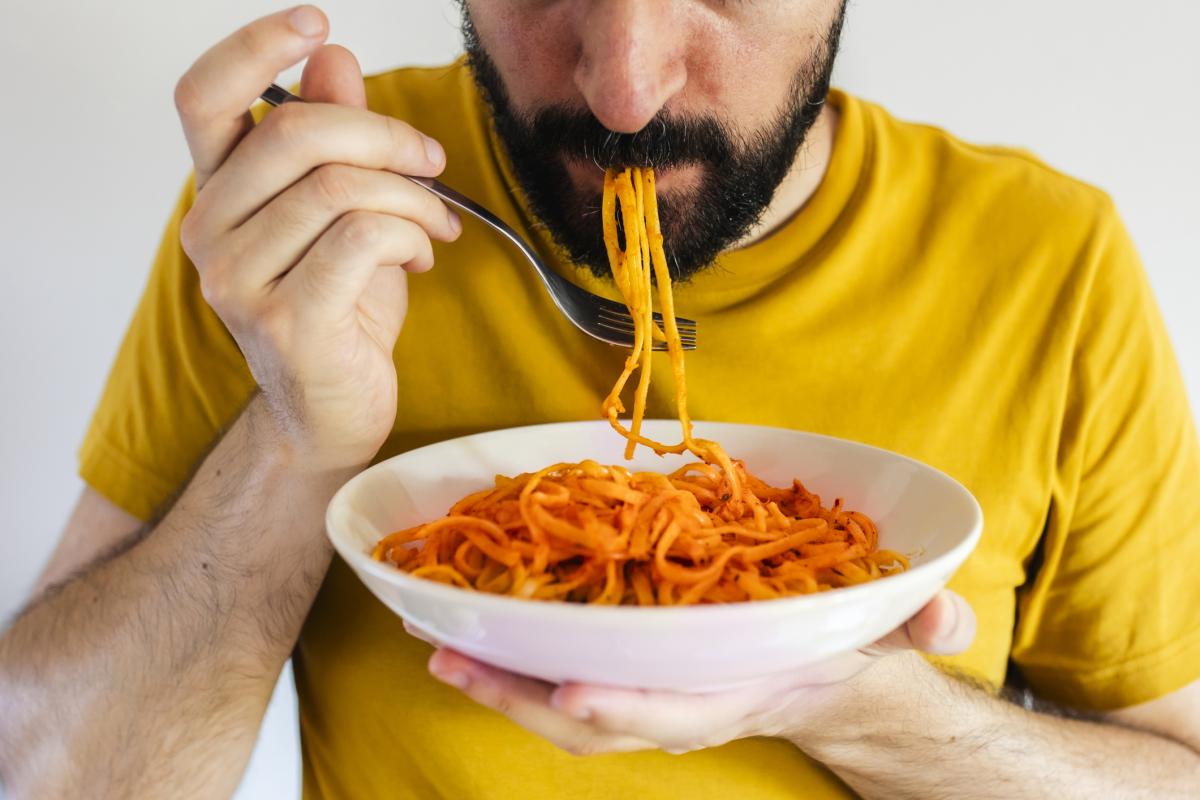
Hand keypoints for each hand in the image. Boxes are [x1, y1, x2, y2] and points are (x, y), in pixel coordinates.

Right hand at [174, 6, 461, 469]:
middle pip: (296, 133)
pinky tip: (423, 257)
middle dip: (387, 136)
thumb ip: (334, 140)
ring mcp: (239, 279)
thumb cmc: (339, 309)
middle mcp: (211, 231)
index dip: (255, 46)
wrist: (333, 412)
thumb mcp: (341, 214)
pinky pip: (364, 237)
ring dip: (413, 197)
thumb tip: (332, 57)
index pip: (204, 98)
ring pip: (341, 186)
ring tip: (436, 225)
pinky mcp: (286, 319)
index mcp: (218, 193)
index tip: (315, 20)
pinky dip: (412, 235)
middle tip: (431, 163)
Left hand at [420, 590, 975, 755]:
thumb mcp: (894, 633)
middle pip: (597, 719)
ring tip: (442, 651)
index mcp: (740, 690)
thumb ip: (924, 622)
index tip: (569, 694)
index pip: (678, 713)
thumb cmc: (851, 649)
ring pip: (569, 706)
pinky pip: (569, 677)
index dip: (627, 707)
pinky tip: (476, 634)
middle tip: (455, 664)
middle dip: (525, 701)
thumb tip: (948, 612)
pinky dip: (521, 665)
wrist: (829, 680)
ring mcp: (655, 693)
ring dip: (505, 684)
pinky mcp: (636, 671)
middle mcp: (685, 700)